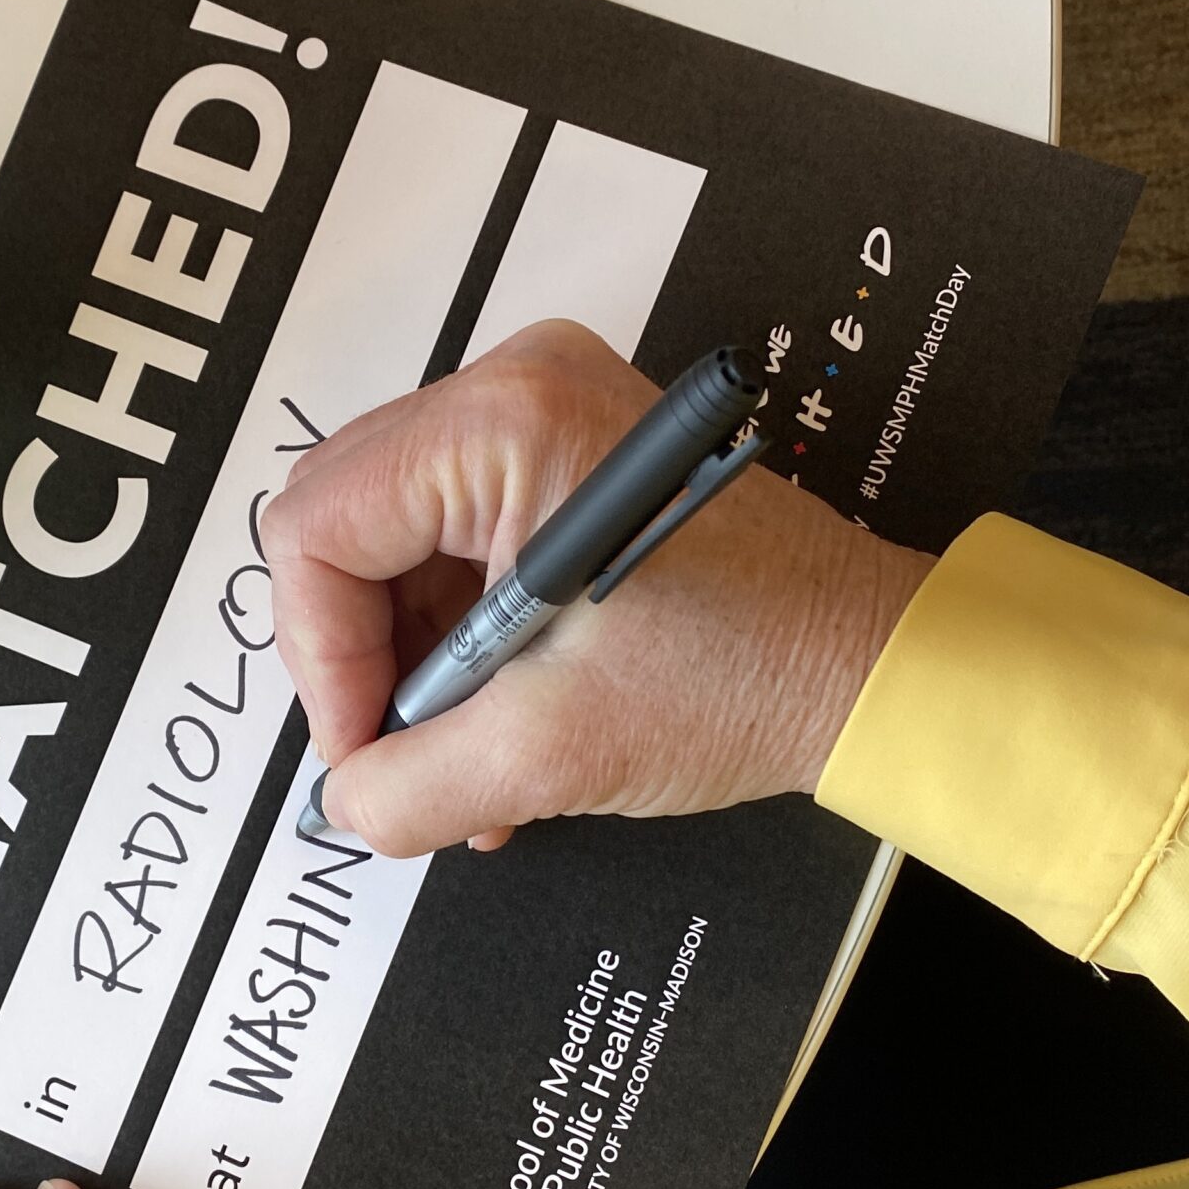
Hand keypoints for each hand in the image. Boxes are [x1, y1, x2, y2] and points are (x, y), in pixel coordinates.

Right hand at [261, 319, 932, 854]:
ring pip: (394, 544)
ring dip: (414, 664)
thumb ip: (408, 784)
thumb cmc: (753, 672)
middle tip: (400, 757)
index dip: (320, 660)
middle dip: (363, 660)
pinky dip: (461, 640)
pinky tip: (495, 724)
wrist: (872, 665)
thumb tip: (344, 801)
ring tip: (463, 764)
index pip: (315, 530)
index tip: (364, 752)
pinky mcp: (568, 457)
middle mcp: (515, 388)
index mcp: (502, 423)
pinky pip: (457, 543)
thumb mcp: (547, 750)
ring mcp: (544, 415)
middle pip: (344, 523)